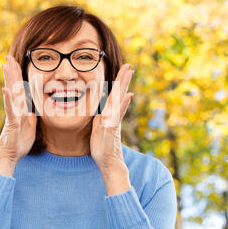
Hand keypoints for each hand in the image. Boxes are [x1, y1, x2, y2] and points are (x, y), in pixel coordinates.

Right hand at [0, 55, 36, 175]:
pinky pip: (10, 109)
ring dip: (8, 79)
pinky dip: (8, 99)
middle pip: (13, 86)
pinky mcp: (12, 122)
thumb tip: (34, 108)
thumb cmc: (19, 142)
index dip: (18, 74)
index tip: (16, 61)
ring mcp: (12, 114)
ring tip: (5, 66)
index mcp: (20, 108)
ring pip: (10, 93)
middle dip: (11, 71)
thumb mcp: (30, 125)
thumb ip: (31, 115)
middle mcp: (15, 108)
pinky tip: (5, 90)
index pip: (19, 87)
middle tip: (7, 56)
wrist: (10, 156)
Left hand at [90, 63, 133, 193]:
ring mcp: (114, 121)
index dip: (117, 83)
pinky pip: (118, 113)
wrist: (109, 163)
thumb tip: (101, 111)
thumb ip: (100, 119)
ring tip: (130, 72)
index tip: (122, 70)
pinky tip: (128, 95)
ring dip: (124, 85)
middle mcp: (113, 115)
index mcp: (108, 114)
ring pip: (120, 100)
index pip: (113, 95)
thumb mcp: (98, 130)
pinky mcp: (113, 128)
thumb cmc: (102, 147)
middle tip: (130, 65)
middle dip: (124, 79)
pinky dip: (123, 104)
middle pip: (119, 94)